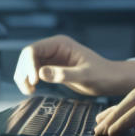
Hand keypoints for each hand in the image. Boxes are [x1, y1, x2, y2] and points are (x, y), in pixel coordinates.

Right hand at [13, 34, 134, 95]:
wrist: (111, 80)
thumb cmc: (102, 75)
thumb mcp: (85, 76)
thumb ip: (64, 74)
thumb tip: (40, 73)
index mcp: (60, 43)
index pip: (34, 50)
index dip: (28, 65)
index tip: (34, 81)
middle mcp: (54, 48)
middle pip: (27, 56)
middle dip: (23, 72)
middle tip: (29, 89)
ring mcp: (52, 57)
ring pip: (27, 64)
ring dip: (23, 77)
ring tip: (30, 92)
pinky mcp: (52, 68)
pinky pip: (33, 72)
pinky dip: (29, 81)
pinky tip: (33, 90)